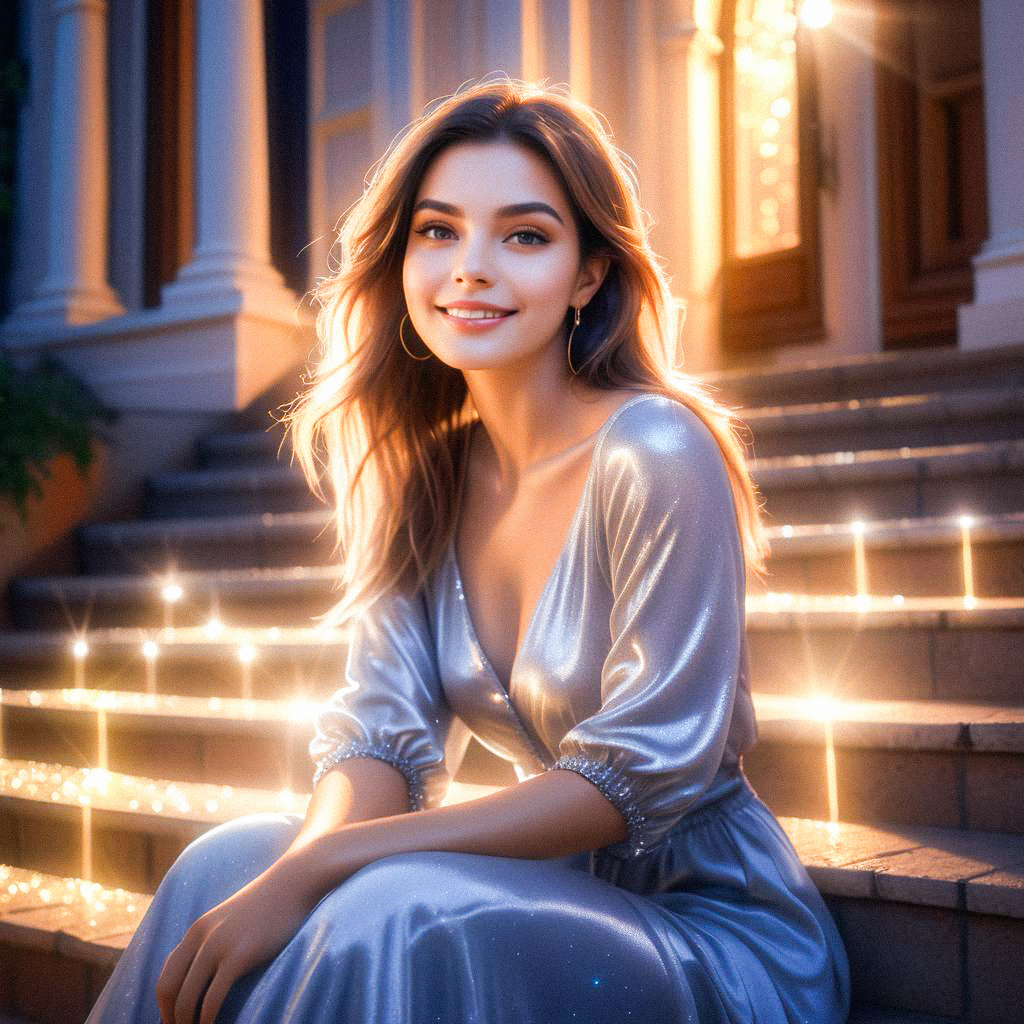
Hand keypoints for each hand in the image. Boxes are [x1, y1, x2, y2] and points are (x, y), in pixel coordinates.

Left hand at [155, 853, 318, 1023]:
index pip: (166, 975)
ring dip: (187, 1023)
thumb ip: (214, 939)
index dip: (164, 1004)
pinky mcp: (240, 956)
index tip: (173, 1020)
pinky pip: (213, 998)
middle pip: (169, 989)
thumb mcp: (232, 919)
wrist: (293, 882)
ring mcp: (219, 946)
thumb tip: (206, 971)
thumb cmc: (269, 903)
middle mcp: (201, 937)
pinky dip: (207, 1020)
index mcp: (197, 929)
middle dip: (170, 1017)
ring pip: (187, 997)